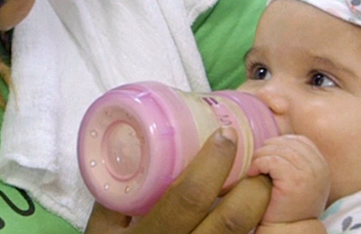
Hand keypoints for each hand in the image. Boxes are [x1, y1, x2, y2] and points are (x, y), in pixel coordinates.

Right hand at [85, 127, 272, 233]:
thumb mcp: (101, 230)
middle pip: (232, 220)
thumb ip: (118, 195)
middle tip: (257, 162)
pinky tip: (249, 213)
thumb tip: (138, 148)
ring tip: (258, 186)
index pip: (188, 196)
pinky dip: (253, 228)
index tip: (226, 136)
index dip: (213, 162)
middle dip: (254, 186)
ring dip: (259, 208)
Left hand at [247, 135, 329, 224]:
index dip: (280, 142)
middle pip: (288, 142)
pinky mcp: (294, 180)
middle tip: (257, 161)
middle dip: (268, 148)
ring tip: (254, 168)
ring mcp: (308, 174)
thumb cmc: (286, 206)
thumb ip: (295, 161)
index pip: (300, 140)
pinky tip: (253, 173)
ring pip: (277, 150)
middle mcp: (319, 168)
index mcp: (321, 166)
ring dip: (260, 156)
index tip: (268, 154)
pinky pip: (271, 160)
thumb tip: (274, 140)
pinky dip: (258, 164)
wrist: (287, 231)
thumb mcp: (298, 180)